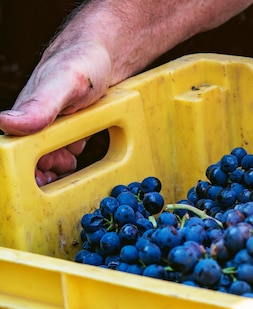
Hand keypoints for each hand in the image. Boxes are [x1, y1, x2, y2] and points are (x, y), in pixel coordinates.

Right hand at [0, 40, 111, 184]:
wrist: (107, 53)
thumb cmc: (83, 60)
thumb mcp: (65, 83)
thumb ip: (40, 106)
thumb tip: (6, 124)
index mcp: (25, 114)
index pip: (18, 153)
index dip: (30, 170)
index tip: (45, 175)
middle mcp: (34, 122)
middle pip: (35, 161)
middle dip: (50, 169)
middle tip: (65, 161)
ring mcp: (50, 127)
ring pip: (51, 159)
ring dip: (62, 164)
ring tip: (73, 151)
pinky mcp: (65, 130)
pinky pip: (65, 152)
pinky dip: (73, 154)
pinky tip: (79, 144)